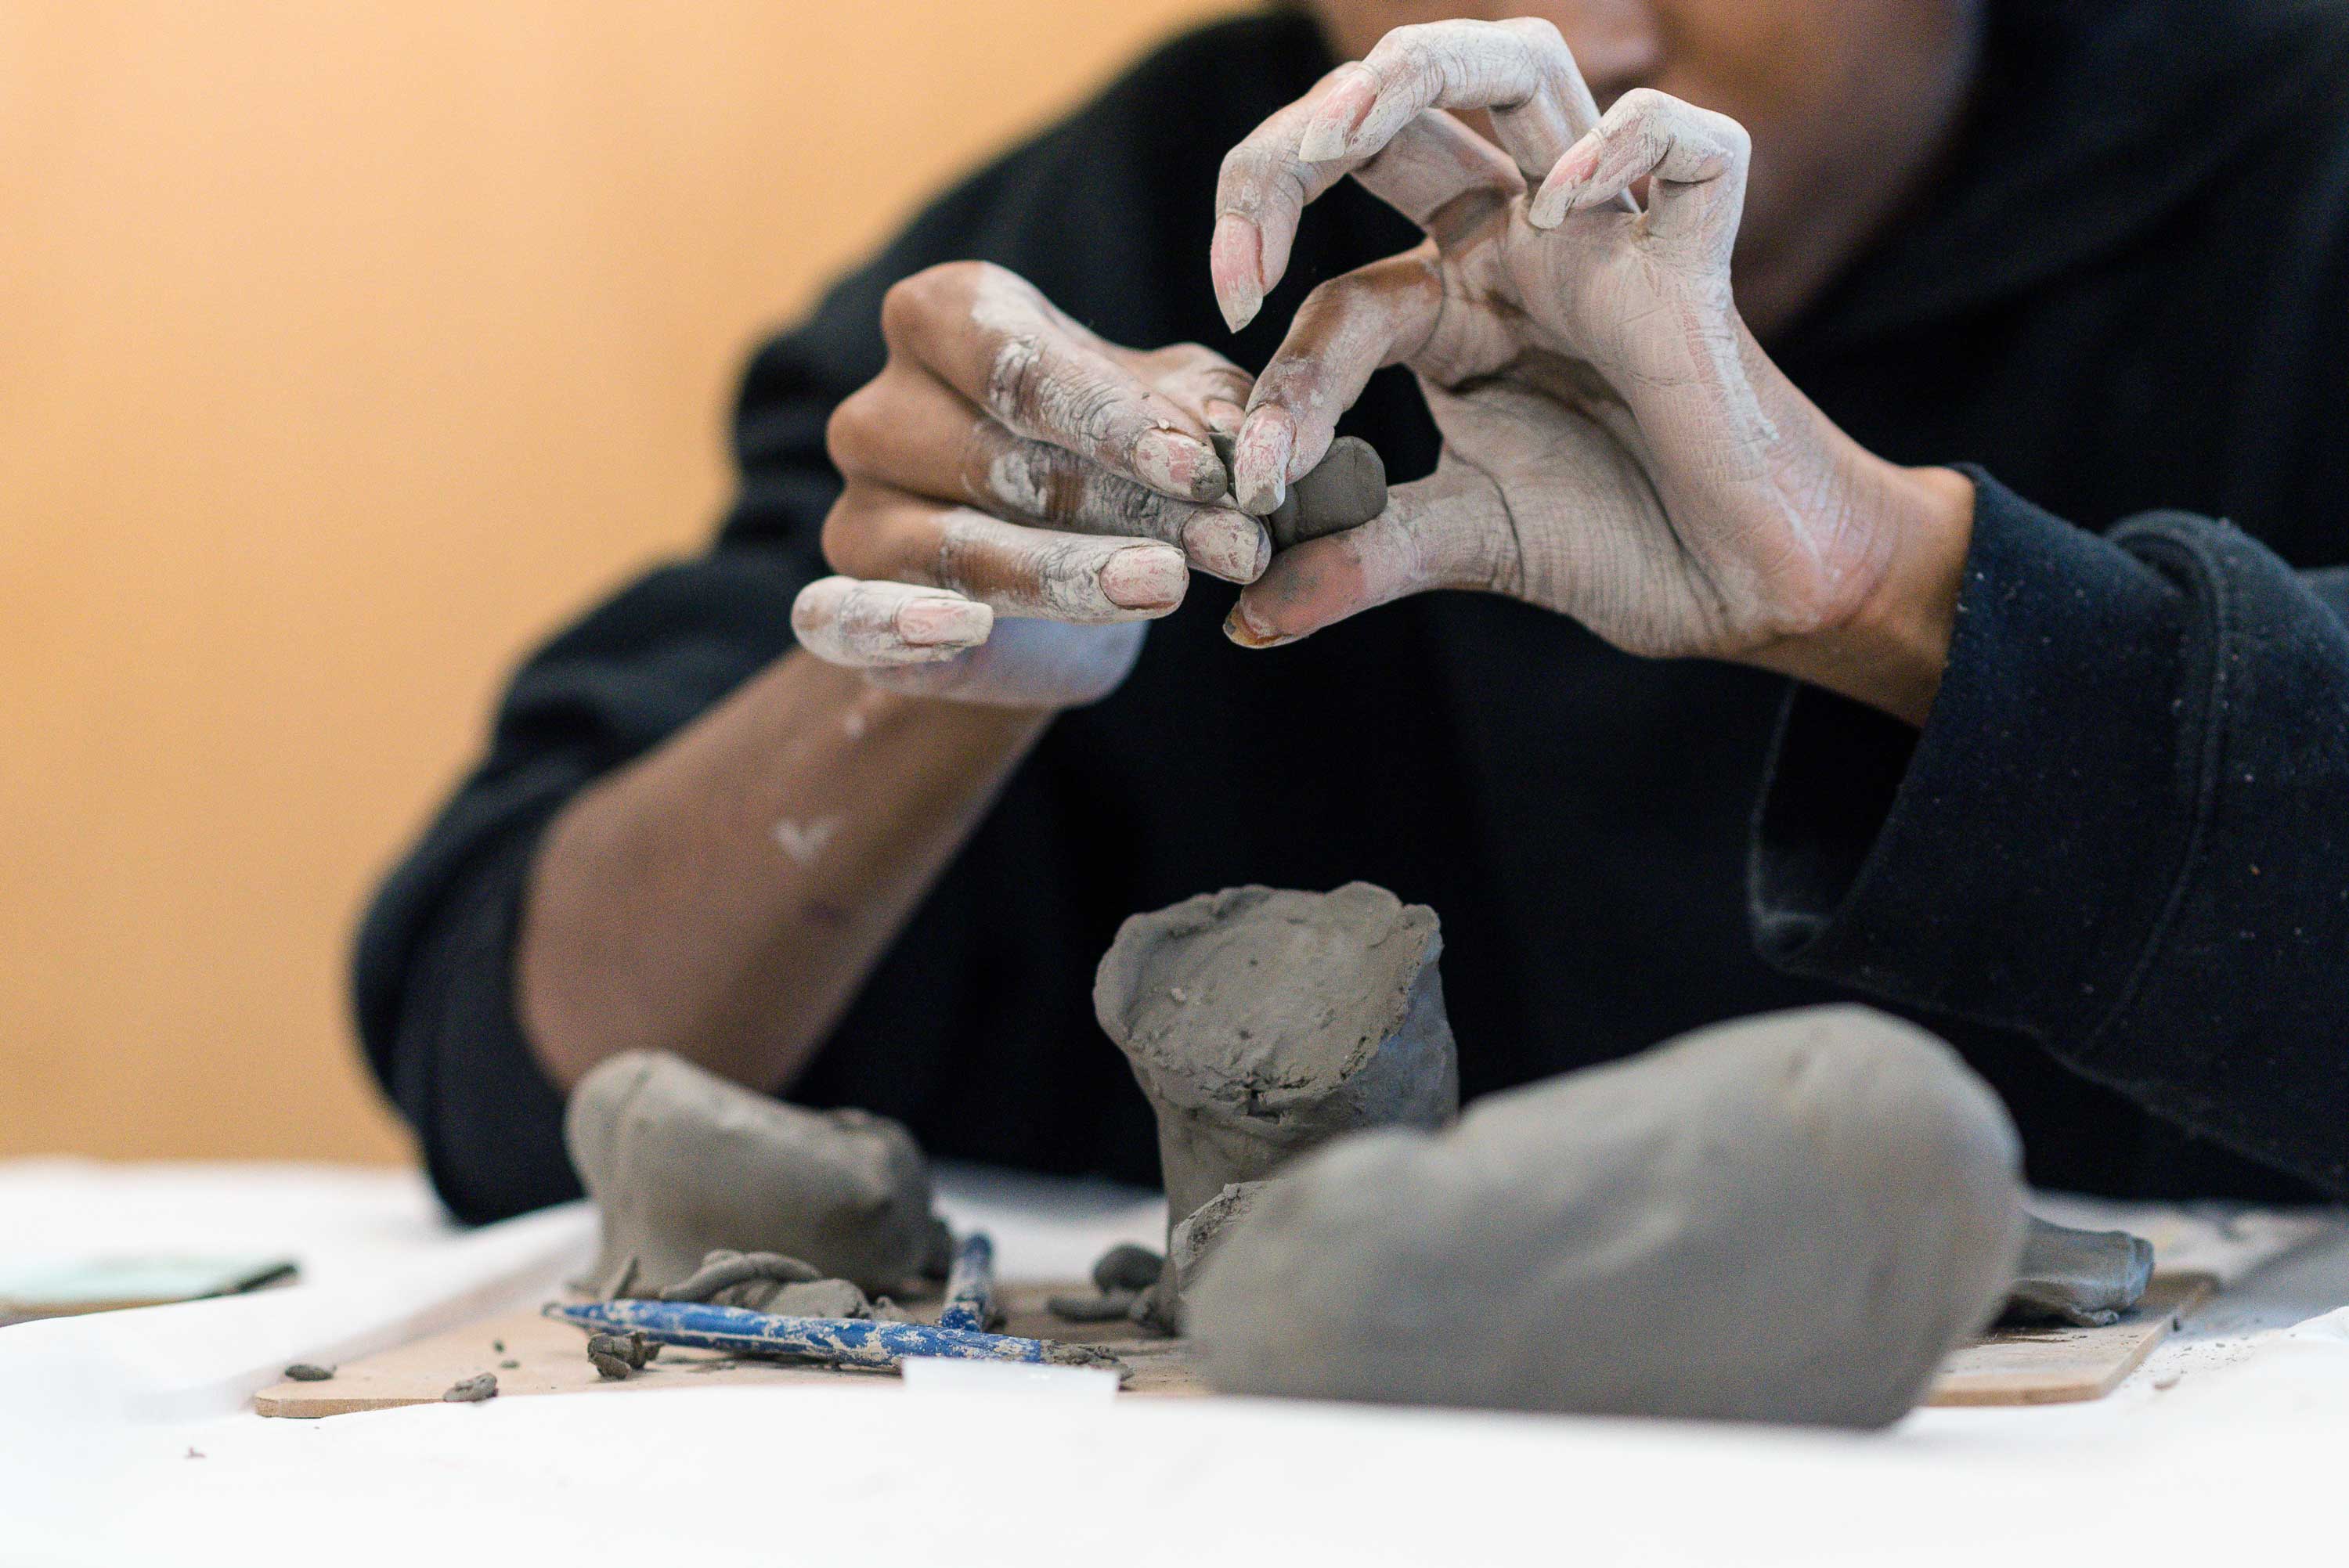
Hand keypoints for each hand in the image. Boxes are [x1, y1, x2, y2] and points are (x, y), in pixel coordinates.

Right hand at [793, 262, 1272, 707]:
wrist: (1051, 605)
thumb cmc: (1116, 473)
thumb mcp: (1178, 425)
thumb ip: (1213, 422)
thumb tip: (1252, 449)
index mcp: (944, 320)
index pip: (1022, 366)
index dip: (1114, 419)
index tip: (1205, 468)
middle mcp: (880, 410)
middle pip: (1003, 461)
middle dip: (1130, 506)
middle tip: (1236, 545)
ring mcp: (855, 509)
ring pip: (959, 549)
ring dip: (1069, 574)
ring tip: (1168, 586)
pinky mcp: (840, 604)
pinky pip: (845, 616)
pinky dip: (898, 625)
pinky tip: (966, 629)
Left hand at [1210, 19, 1971, 721]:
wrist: (1746, 592)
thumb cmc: (1624, 541)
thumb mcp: (1460, 545)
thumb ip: (1354, 559)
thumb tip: (1246, 622)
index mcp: (1455, 300)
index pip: (1336, 289)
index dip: (1279, 374)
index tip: (1255, 473)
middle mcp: (1518, 244)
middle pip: (1400, 114)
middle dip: (1293, 146)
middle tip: (1239, 257)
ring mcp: (1605, 238)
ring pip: (1522, 64)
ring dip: (1417, 72)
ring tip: (1339, 135)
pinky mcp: (1697, 266)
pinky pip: (1691, 148)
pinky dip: (1628, 143)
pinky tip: (1562, 199)